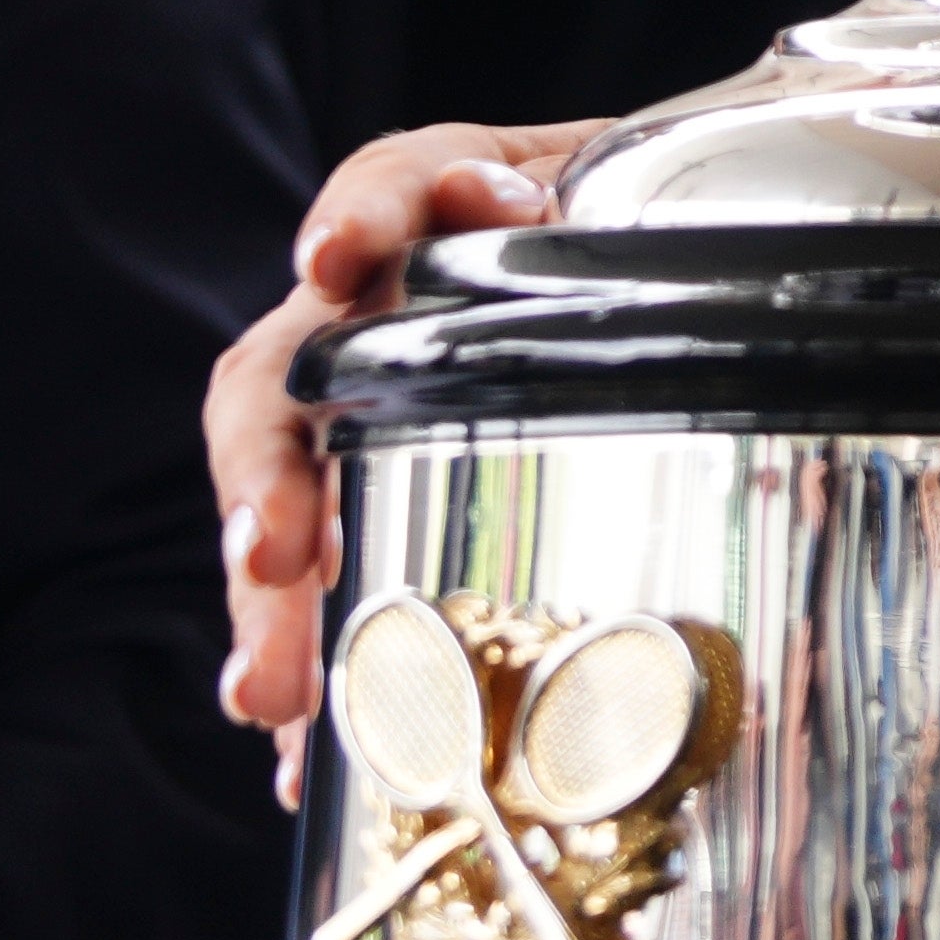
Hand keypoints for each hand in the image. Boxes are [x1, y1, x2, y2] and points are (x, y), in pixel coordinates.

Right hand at [207, 117, 607, 765]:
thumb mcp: (640, 200)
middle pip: (287, 382)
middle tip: (272, 558)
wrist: (670, 265)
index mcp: (454, 200)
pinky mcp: (365, 493)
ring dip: (270, 602)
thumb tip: (504, 198)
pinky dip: (311, 664)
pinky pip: (318, 584)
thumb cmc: (652, 230)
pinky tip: (298, 756)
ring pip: (285, 497)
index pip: (389, 183)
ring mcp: (356, 403)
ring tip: (269, 694)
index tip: (330, 258)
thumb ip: (581, 202)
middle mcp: (374, 302)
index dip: (359, 215)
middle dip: (269, 478)